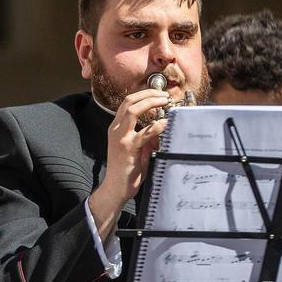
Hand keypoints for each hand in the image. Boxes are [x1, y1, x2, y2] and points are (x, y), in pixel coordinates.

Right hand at [89, 88, 168, 239]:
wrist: (116, 187)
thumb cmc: (127, 169)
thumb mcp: (137, 149)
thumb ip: (146, 137)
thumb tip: (160, 128)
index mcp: (116, 127)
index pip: (128, 102)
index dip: (144, 94)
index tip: (160, 94)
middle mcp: (116, 129)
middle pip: (130, 101)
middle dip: (149, 94)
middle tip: (165, 95)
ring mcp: (120, 137)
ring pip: (133, 110)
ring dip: (151, 102)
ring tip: (165, 102)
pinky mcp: (128, 148)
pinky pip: (144, 133)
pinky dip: (157, 126)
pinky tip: (166, 124)